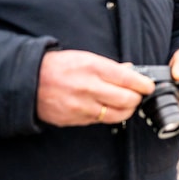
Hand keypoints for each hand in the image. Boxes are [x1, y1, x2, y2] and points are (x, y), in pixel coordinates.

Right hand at [37, 49, 155, 125]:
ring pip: (116, 115)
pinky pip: (100, 121)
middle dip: (137, 98)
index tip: (148, 86)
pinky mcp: (75, 120)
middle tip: (138, 95)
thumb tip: (130, 72)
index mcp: (92, 68)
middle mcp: (88, 88)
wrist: (29, 82)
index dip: (143, 84)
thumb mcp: (85, 58)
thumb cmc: (58, 67)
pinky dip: (108, 116)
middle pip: (126, 99)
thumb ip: (109, 67)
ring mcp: (81, 106)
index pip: (127, 78)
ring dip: (126, 110)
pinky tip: (108, 109)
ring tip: (127, 104)